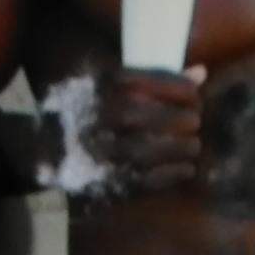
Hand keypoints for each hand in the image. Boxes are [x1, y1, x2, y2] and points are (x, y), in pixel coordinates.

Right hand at [92, 64, 206, 196]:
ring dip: (181, 147)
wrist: (53, 149)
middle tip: (196, 120)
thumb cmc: (97, 107)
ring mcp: (100, 153)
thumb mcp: (121, 83)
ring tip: (193, 144)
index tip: (193, 95)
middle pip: (152, 116)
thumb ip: (160, 77)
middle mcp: (100, 117)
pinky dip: (172, 174)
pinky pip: (146, 181)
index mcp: (105, 86)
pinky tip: (185, 166)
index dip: (182, 89)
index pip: (153, 82)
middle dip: (183, 118)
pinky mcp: (106, 182)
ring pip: (148, 151)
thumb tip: (201, 72)